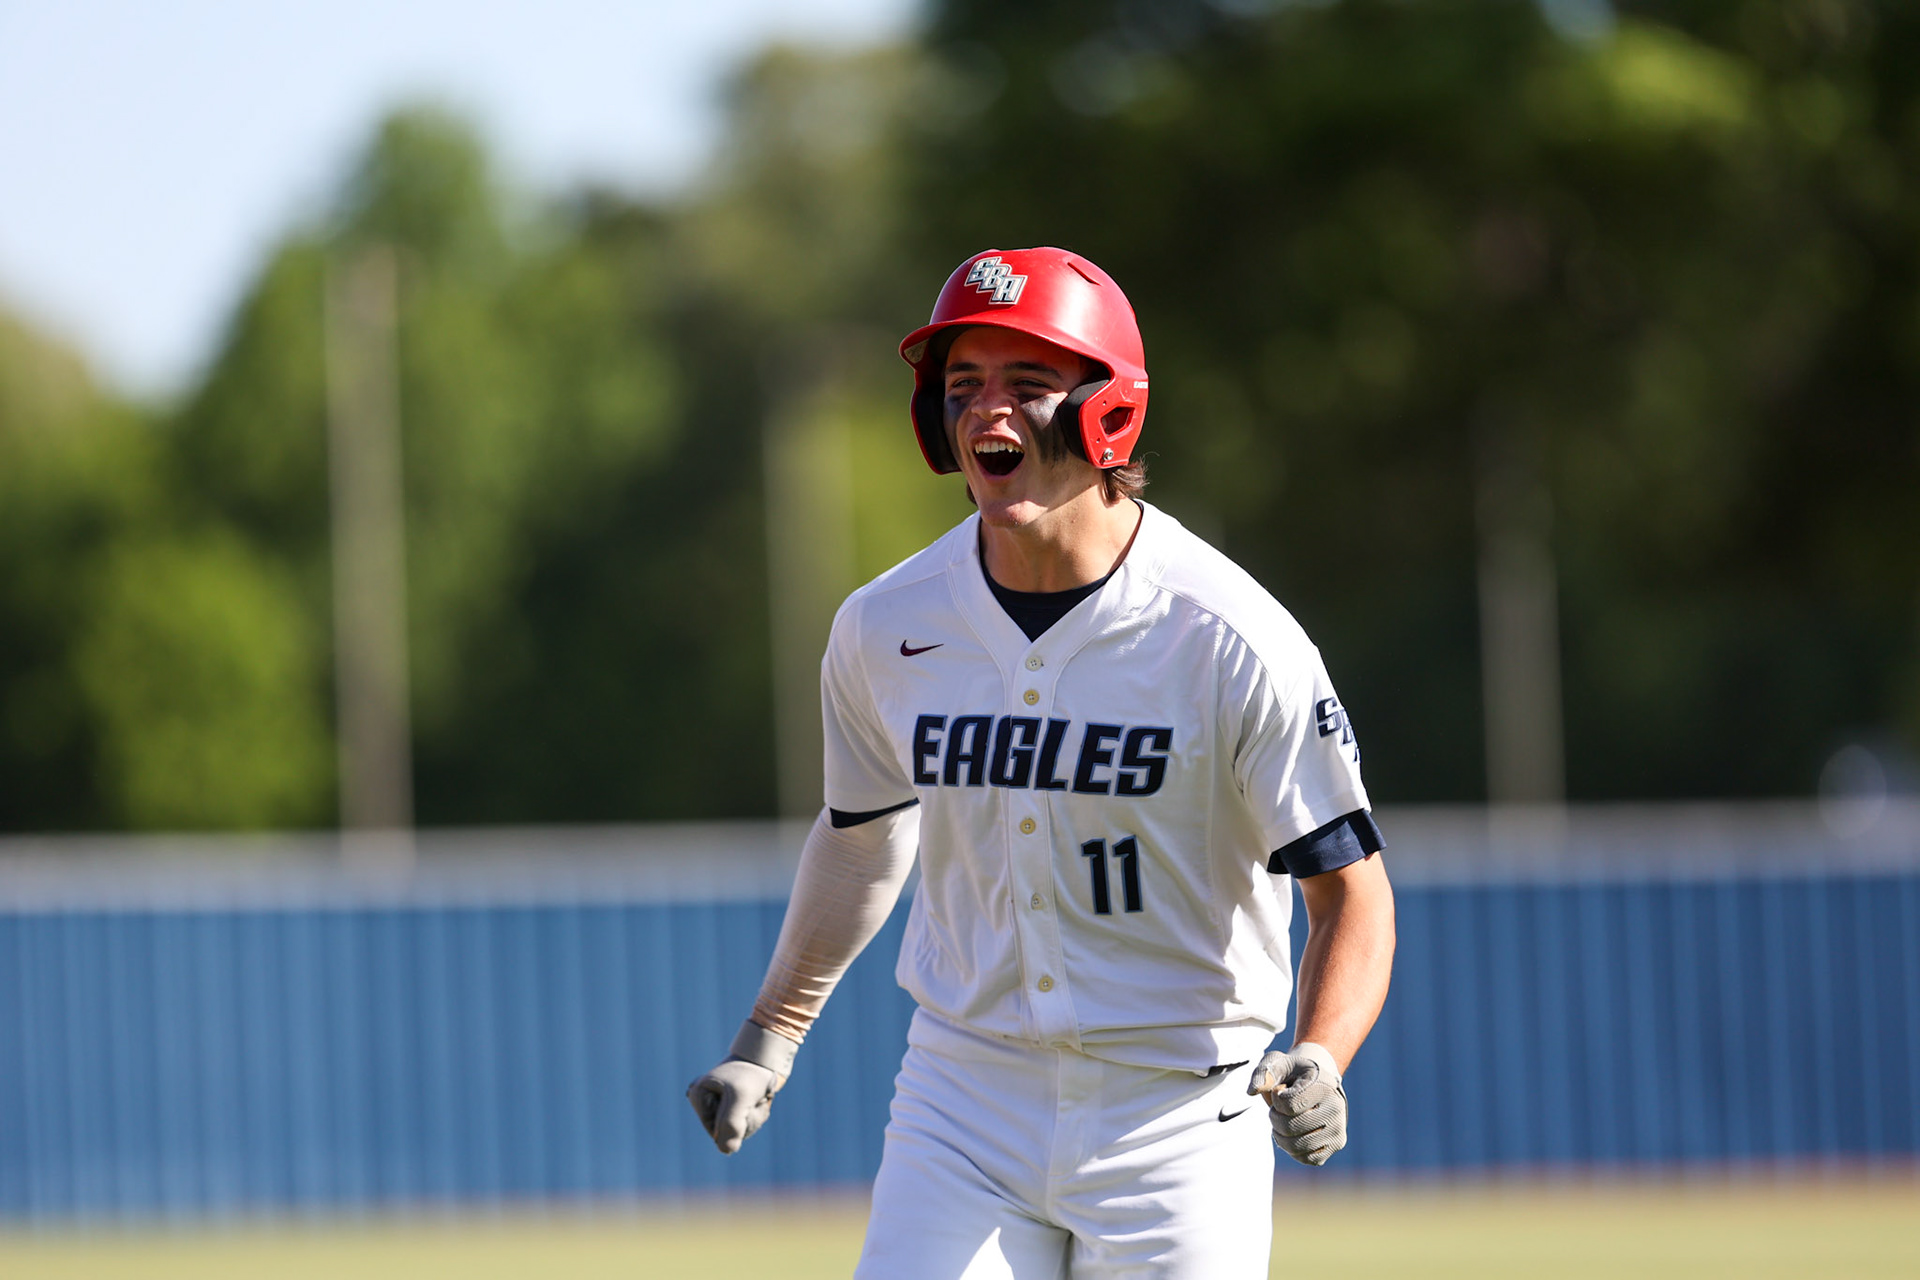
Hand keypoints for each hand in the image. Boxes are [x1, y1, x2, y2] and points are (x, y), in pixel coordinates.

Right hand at [686, 1020, 798, 1154]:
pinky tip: (758, 1101)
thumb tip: (726, 1151)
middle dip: (745, 1121)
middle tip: (753, 1099)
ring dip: (754, 1118)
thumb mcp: (740, 1098)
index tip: (743, 1097)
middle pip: (725, 1133)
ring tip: (757, 1099)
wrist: (768, 1059)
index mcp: (697, 1096)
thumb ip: (731, 1124)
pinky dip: (756, 1116)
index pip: (716, 1132)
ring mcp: (717, 1106)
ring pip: (737, 1131)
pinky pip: (745, 1125)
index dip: (735, 1121)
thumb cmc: (751, 1074)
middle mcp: (703, 1102)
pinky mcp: (730, 1107)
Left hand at [1248, 1041, 1346, 1165]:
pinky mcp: (1335, 1146)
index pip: (1288, 1104)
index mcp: (1323, 1086)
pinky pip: (1306, 1158)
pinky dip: (1292, 1148)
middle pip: (1290, 1127)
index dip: (1276, 1098)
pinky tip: (1294, 1133)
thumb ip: (1263, 1073)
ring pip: (1297, 1146)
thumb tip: (1252, 1091)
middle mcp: (1336, 1109)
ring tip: (1284, 1121)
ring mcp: (1338, 1129)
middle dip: (1275, 1118)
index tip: (1282, 1089)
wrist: (1318, 1082)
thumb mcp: (1278, 1063)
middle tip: (1279, 1109)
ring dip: (1281, 1135)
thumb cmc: (1294, 1073)